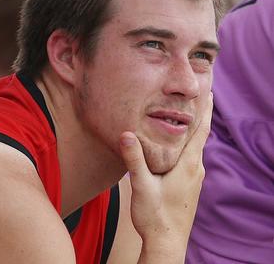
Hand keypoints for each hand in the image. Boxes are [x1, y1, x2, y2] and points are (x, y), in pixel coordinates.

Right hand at [119, 92, 212, 261]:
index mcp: (187, 165)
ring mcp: (194, 179)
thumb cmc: (155, 215)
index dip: (205, 111)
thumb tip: (125, 134)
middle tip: (201, 96)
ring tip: (187, 115)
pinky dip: (188, 146)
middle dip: (201, 115)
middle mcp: (196, 170)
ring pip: (195, 149)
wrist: (168, 242)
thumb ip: (134, 159)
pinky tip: (178, 147)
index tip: (210, 92)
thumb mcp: (141, 185)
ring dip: (193, 131)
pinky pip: (191, 159)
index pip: (200, 131)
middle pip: (200, 136)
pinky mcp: (189, 187)